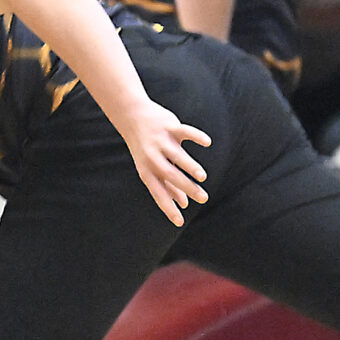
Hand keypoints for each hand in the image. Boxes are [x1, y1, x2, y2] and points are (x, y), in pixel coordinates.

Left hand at [117, 99, 210, 226]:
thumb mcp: (153, 168)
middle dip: (186, 188)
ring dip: (189, 166)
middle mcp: (153, 158)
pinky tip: (207, 143)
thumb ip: (169, 186)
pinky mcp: (170, 126)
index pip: (158, 193)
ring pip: (177, 156)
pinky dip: (196, 136)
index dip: (168, 207)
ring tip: (202, 177)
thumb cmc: (146, 149)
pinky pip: (185, 131)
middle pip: (170, 176)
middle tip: (203, 198)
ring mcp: (161, 142)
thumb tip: (183, 204)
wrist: (132, 117)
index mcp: (147, 171)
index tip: (179, 222)